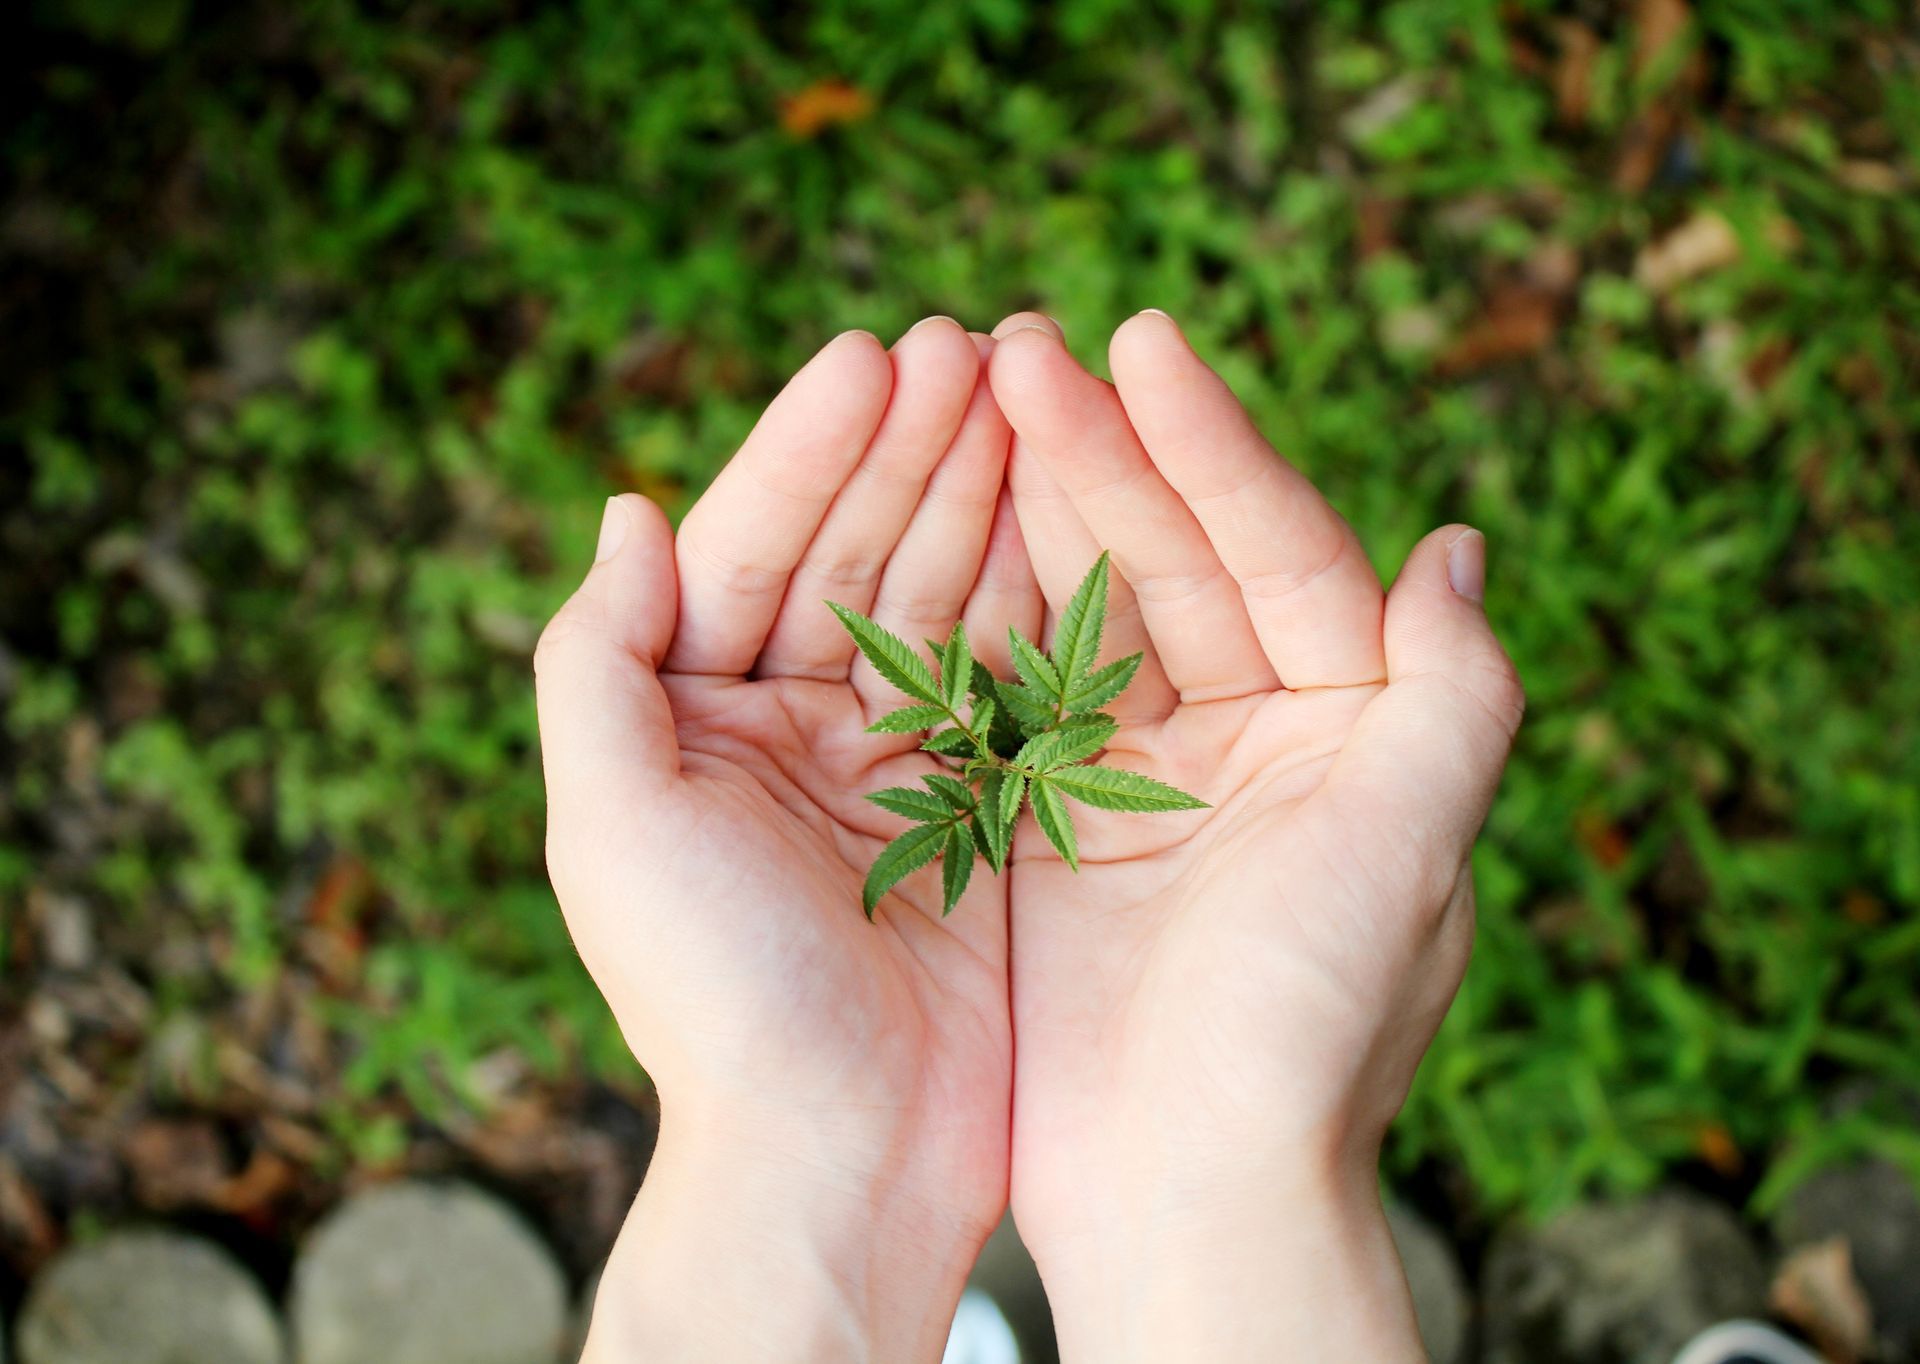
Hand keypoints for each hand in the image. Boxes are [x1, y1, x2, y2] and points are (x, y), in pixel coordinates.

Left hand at [535, 320, 1033, 1361]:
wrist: (839, 1158)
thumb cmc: (710, 999)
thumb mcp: (613, 824)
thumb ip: (595, 661)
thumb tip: (627, 507)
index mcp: (696, 719)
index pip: (747, 548)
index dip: (808, 450)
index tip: (874, 355)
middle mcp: (793, 728)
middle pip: (856, 553)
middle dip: (911, 448)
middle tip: (978, 342)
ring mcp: (896, 765)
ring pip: (944, 597)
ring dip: (983, 494)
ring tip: (1035, 390)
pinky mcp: (986, 810)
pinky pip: (1016, 675)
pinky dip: (1045, 589)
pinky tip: (1081, 505)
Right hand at [987, 311, 1523, 1360]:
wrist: (1186, 1197)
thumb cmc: (1313, 1027)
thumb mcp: (1412, 847)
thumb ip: (1454, 690)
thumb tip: (1455, 541)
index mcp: (1348, 726)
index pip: (1282, 549)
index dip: (1214, 445)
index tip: (1138, 341)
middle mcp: (1253, 739)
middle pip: (1174, 562)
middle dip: (1103, 451)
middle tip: (1014, 342)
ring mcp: (1143, 780)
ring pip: (1083, 610)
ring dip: (1033, 506)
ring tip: (966, 391)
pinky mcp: (1051, 829)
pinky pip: (1010, 691)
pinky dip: (975, 611)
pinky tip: (930, 521)